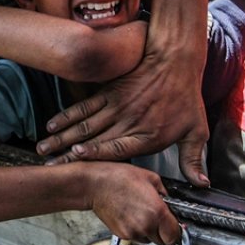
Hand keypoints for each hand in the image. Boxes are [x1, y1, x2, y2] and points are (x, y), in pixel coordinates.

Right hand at [37, 49, 210, 186]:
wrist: (176, 60)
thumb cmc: (186, 96)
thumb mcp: (197, 130)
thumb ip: (193, 159)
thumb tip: (200, 184)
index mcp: (145, 136)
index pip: (115, 149)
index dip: (94, 155)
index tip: (76, 159)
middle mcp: (127, 122)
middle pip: (93, 141)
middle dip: (68, 154)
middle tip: (49, 164)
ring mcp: (115, 107)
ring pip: (84, 125)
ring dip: (62, 137)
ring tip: (44, 147)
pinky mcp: (109, 93)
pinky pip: (85, 106)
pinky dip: (68, 115)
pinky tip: (53, 123)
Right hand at [87, 162, 181, 244]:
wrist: (94, 184)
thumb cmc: (118, 177)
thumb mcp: (150, 177)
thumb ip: (165, 192)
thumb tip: (169, 202)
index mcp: (157, 211)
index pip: (175, 235)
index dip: (176, 229)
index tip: (173, 223)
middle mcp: (145, 225)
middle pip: (164, 241)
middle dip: (164, 231)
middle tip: (158, 217)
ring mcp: (132, 232)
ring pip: (150, 240)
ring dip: (150, 231)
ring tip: (141, 213)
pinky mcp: (122, 234)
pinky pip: (136, 237)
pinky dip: (137, 230)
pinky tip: (131, 215)